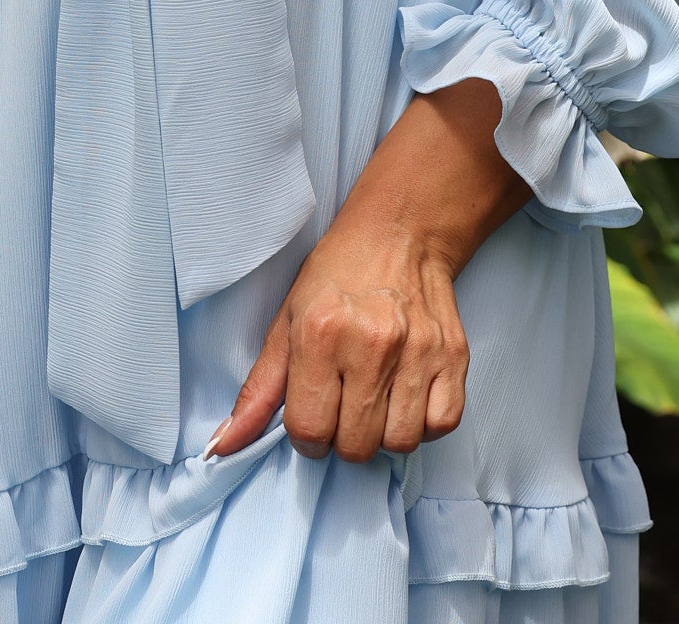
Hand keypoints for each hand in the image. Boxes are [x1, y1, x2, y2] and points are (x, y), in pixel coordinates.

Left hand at [209, 80, 528, 464]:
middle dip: (343, 436)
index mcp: (321, 334)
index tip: (312, 416)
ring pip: (400, 442)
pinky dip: (424, 422)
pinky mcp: (453, 355)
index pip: (309, 430)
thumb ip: (258, 390)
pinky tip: (406, 395)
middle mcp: (371, 344)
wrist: (398, 232)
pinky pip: (441, 424)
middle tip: (343, 404)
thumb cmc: (337, 275)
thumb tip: (224, 446)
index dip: (306, 435)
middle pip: (355, 445)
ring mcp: (418, 351)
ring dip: (384, 432)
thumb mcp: (286, 322)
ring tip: (375, 399)